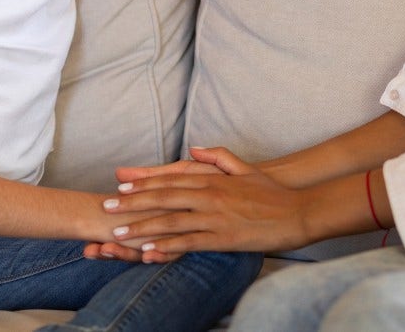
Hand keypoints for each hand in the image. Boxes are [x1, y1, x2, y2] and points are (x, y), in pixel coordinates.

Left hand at [86, 147, 309, 263]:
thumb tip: (193, 150)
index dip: (144, 183)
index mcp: (213, 179)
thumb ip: (218, 157)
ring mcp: (215, 217)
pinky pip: (189, 244)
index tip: (121, 186)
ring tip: (117, 233)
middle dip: (132, 203)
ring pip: (171, 221)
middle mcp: (210, 195)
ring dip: (141, 227)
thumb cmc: (272, 193)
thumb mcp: (245, 168)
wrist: (298, 211)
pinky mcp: (223, 238)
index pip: (171, 180)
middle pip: (164, 198)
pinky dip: (167, 248)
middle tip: (106, 208)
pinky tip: (148, 254)